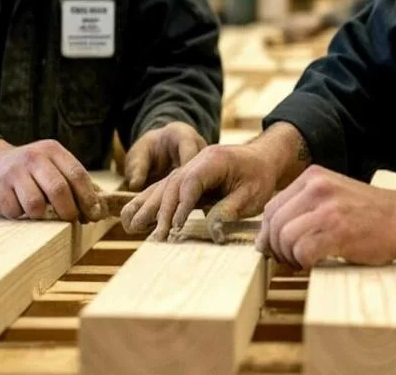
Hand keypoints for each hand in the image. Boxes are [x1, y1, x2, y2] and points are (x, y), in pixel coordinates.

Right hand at [0, 138, 105, 222]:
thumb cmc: (31, 171)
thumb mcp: (52, 166)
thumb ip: (73, 182)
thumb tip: (99, 209)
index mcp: (53, 150)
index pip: (77, 174)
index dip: (88, 197)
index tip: (95, 214)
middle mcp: (34, 158)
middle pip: (59, 189)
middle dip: (69, 210)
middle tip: (71, 219)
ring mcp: (14, 173)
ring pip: (36, 205)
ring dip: (43, 216)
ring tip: (41, 212)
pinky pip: (17, 212)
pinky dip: (22, 215)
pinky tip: (19, 207)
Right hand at [121, 122, 310, 241]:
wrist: (262, 159)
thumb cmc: (259, 176)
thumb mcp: (253, 194)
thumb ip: (231, 209)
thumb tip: (213, 230)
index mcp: (213, 160)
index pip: (191, 182)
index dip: (182, 205)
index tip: (177, 227)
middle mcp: (196, 161)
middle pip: (172, 184)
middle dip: (161, 211)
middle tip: (155, 236)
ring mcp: (189, 167)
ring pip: (164, 185)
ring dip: (149, 206)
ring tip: (132, 226)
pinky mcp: (186, 177)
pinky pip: (165, 188)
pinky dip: (150, 201)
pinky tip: (135, 214)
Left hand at [255, 165, 395, 270]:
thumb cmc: (368, 214)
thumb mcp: (331, 196)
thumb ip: (303, 207)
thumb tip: (269, 236)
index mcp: (313, 177)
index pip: (271, 207)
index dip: (269, 233)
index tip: (275, 248)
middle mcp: (317, 188)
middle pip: (275, 223)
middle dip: (276, 248)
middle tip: (288, 260)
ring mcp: (328, 208)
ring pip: (285, 237)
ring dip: (289, 257)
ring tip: (302, 262)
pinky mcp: (338, 231)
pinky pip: (302, 251)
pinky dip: (303, 263)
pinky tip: (314, 264)